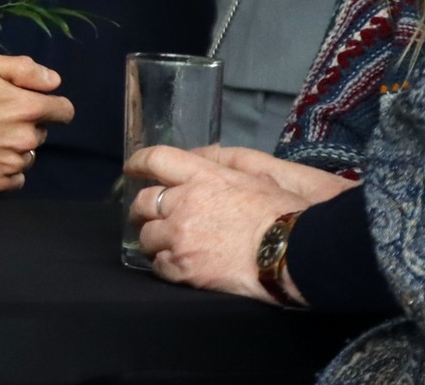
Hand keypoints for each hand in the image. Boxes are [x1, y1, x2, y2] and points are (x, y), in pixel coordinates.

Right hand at [0, 52, 73, 192]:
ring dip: (16, 147)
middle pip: (41, 132)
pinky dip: (7, 169)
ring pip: (28, 155)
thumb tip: (55, 82)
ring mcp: (12, 163)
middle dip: (27, 124)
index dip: (53, 106)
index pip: (64, 111)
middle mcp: (26, 138)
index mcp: (28, 107)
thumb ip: (24, 69)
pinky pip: (16, 177)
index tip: (36, 103)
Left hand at [124, 145, 345, 302]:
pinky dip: (164, 265)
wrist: (293, 253)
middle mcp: (184, 203)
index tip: (131, 167)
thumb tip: (198, 156)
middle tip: (145, 215)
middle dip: (141, 208)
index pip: (157, 159)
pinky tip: (176, 266)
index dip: (139, 162)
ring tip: (165, 245)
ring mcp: (181, 236)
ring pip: (147, 237)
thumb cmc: (284, 212)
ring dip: (154, 240)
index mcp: (203, 176)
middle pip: (143, 201)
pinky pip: (159, 266)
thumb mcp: (256, 174)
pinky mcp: (183, 267)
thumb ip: (221, 162)